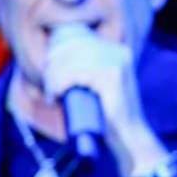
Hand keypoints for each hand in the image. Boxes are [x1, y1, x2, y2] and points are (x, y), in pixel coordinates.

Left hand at [41, 27, 163, 176]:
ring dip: (53, 79)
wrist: (128, 137)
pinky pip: (73, 74)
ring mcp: (117, 62)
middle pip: (70, 48)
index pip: (77, 39)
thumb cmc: (106, 114)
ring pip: (69, 62)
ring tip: (51, 96)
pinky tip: (56, 97)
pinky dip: (59, 85)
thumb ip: (82, 67)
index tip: (47, 74)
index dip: (55, 53)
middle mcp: (118, 51)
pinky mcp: (112, 76)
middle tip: (48, 88)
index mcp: (116, 50)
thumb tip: (51, 56)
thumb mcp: (93, 84)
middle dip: (52, 67)